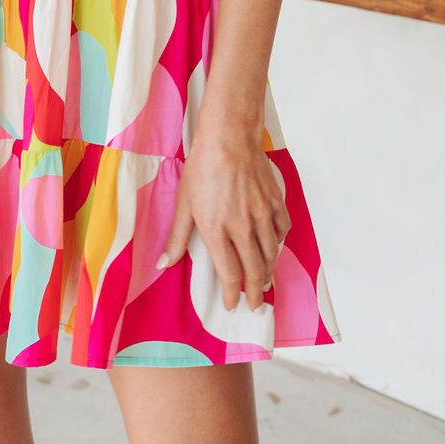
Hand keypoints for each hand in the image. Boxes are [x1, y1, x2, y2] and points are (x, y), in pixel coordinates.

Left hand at [155, 126, 290, 311]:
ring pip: (271, 255)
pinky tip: (272, 248)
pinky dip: (278, 245)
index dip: (232, 295)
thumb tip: (163, 265)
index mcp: (217, 230)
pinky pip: (282, 232)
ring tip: (262, 282)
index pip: (230, 275)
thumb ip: (176, 238)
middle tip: (254, 303)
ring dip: (267, 273)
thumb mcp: (183, 204)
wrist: (229, 138)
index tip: (232, 305)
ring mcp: (263, 215)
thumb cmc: (202, 168)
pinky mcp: (276, 202)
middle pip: (254, 272)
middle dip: (254, 293)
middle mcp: (243, 227)